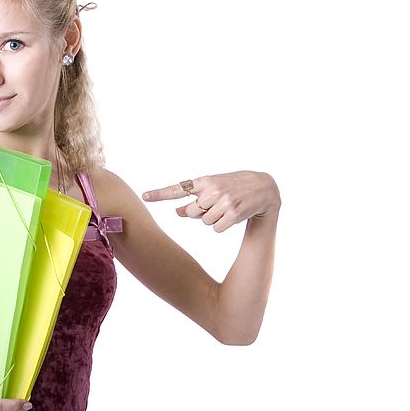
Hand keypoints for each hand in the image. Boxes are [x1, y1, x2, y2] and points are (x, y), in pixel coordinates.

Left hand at [142, 171, 280, 232]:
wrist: (264, 188)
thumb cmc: (234, 188)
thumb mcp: (214, 189)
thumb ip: (195, 199)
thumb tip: (177, 212)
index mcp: (204, 181)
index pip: (178, 189)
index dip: (160, 194)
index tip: (144, 196)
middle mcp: (212, 189)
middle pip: (192, 213)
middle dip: (201, 213)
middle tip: (218, 205)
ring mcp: (223, 201)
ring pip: (205, 222)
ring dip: (215, 219)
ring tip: (229, 207)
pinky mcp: (233, 212)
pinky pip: (216, 229)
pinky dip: (223, 226)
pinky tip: (234, 215)